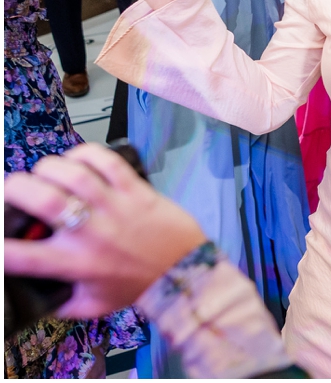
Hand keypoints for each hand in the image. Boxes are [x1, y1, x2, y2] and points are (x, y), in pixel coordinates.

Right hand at [3, 144, 206, 319]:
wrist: (185, 272)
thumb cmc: (139, 285)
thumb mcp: (92, 304)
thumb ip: (59, 303)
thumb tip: (33, 298)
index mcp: (76, 263)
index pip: (24, 256)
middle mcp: (92, 233)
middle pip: (44, 201)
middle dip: (16, 189)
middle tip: (12, 189)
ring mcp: (115, 208)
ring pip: (75, 175)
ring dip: (50, 168)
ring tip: (43, 172)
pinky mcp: (137, 191)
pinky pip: (109, 162)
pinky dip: (87, 153)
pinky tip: (76, 158)